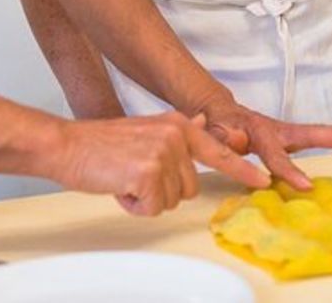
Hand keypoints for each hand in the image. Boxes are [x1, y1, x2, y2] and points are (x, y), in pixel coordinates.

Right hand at [52, 112, 270, 215]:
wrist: (67, 145)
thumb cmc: (101, 143)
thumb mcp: (147, 128)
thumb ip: (178, 130)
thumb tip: (201, 124)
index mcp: (177, 124)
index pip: (219, 151)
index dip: (242, 170)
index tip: (264, 180)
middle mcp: (176, 135)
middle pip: (190, 187)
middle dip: (163, 190)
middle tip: (135, 175)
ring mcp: (164, 153)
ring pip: (172, 200)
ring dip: (148, 198)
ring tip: (125, 178)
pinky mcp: (149, 173)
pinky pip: (154, 208)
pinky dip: (135, 205)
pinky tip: (120, 187)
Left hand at [195, 93, 331, 189]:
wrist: (216, 111)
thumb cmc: (213, 126)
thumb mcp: (211, 134)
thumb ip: (223, 140)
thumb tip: (237, 142)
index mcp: (257, 132)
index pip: (275, 155)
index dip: (289, 171)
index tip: (306, 187)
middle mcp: (276, 130)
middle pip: (309, 133)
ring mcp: (285, 133)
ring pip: (316, 132)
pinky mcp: (290, 137)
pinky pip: (315, 136)